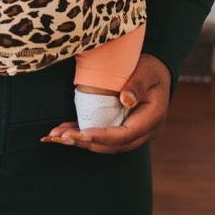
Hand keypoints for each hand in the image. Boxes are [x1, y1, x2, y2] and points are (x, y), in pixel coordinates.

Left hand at [41, 53, 171, 153]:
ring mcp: (134, 133)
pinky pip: (104, 136)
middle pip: (113, 144)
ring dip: (82, 141)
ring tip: (57, 136)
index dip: (103, 136)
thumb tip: (126, 100)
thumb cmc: (151, 70)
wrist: (157, 73)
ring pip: (106, 144)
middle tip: (62, 138)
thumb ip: (137, 84)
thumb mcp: (146, 71)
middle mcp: (144, 132)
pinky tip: (66, 132)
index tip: (83, 134)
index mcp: (151, 119)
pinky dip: (85, 135)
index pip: (125, 134)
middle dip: (86, 142)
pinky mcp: (123, 128)